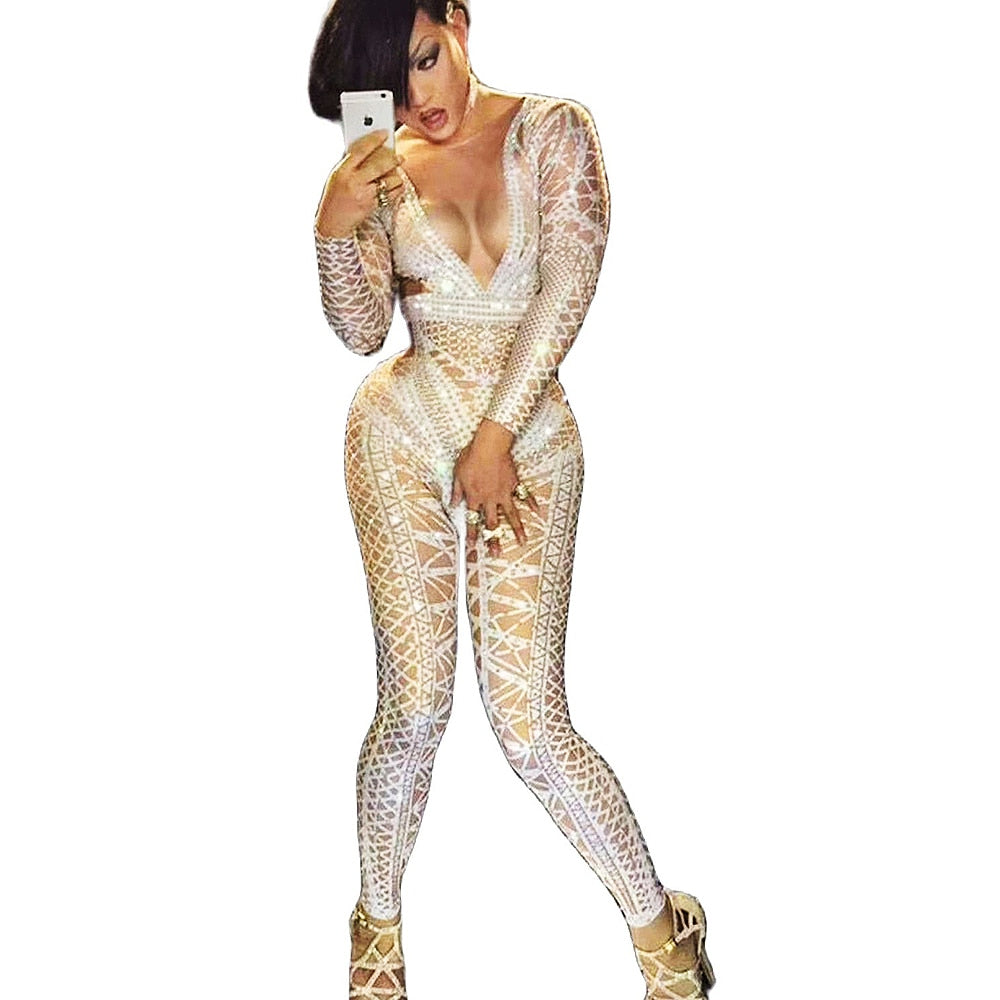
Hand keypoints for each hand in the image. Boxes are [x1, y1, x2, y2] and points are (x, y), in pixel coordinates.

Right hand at [314, 130, 405, 237]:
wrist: (332, 223)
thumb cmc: (333, 198)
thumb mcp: (336, 175)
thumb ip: (350, 162)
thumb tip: (367, 147)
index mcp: (343, 170)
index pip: (361, 149)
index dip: (374, 139)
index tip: (384, 133)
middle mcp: (354, 181)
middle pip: (379, 164)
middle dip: (392, 158)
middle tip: (398, 156)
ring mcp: (364, 194)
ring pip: (388, 180)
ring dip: (396, 175)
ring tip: (396, 173)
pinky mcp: (372, 206)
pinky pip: (391, 194)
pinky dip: (396, 188)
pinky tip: (395, 186)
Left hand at [450, 420, 540, 555]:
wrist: (489, 446)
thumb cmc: (471, 457)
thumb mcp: (457, 474)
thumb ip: (456, 491)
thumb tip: (451, 503)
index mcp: (475, 497)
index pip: (472, 520)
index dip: (472, 534)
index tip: (472, 547)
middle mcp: (490, 499)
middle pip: (492, 523)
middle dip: (494, 540)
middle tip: (496, 554)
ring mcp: (504, 492)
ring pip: (511, 515)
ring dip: (517, 529)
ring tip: (523, 541)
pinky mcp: (514, 483)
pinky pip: (524, 494)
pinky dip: (531, 502)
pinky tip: (538, 511)